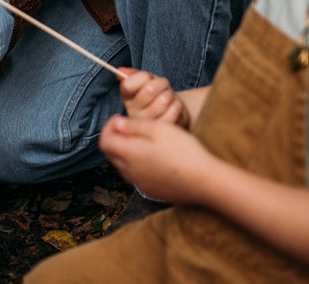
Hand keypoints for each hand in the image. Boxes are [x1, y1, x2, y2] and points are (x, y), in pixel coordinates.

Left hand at [99, 115, 213, 202]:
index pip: (104, 141)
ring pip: (122, 165)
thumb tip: (116, 123)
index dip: (108, 127)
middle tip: (130, 126)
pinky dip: (136, 163)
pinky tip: (153, 156)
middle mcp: (130, 172)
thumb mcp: (158, 129)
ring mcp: (140, 184)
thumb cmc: (183, 151)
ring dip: (125, 150)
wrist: (204, 181)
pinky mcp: (151, 191)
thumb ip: (134, 125)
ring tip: (143, 139)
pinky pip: (135, 175)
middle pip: (111, 153)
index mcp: (129, 154)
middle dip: (115, 137)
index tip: (119, 117)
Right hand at [118, 68, 189, 127]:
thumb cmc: (157, 92)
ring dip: (170, 94)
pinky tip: (173, 107)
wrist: (171, 109)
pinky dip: (177, 104)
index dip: (143, 77)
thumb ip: (134, 75)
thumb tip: (120, 71)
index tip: (149, 78)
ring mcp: (146, 123)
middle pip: (150, 89)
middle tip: (163, 87)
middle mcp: (132, 111)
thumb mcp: (147, 80)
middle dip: (162, 83)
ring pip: (163, 99)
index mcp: (126, 97)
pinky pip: (173, 110)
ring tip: (168, 97)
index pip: (128, 84)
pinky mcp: (161, 129)